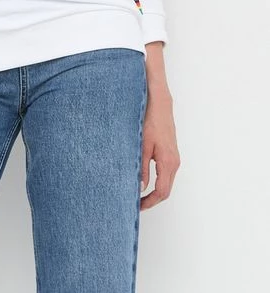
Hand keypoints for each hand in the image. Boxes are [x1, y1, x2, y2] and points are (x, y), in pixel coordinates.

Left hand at [140, 87, 180, 209]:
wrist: (160, 105)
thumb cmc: (151, 122)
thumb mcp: (142, 146)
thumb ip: (141, 168)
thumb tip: (140, 187)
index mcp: (167, 162)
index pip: (161, 192)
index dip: (149, 202)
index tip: (137, 206)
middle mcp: (174, 163)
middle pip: (166, 191)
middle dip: (152, 200)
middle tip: (137, 204)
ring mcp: (174, 159)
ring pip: (167, 183)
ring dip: (155, 192)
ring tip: (139, 195)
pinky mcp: (172, 154)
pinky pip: (166, 174)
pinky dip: (158, 182)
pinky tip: (146, 181)